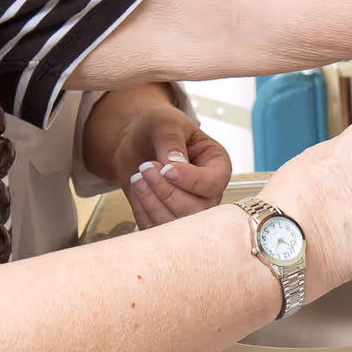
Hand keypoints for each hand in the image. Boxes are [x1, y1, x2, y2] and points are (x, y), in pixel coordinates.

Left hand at [83, 87, 231, 227]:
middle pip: (196, 209)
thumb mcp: (165, 123)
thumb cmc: (157, 127)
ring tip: (138, 177)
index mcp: (217, 165)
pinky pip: (156, 228)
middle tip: (146, 167)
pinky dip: (142, 210)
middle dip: (167, 191)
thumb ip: (171, 141)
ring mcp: (188, 209)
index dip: (190, 180)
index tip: (167, 168)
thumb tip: (175, 162)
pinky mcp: (166, 218)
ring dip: (153, 202)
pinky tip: (136, 187)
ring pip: (176, 223)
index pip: (214, 182)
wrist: (134, 140)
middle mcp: (206, 191)